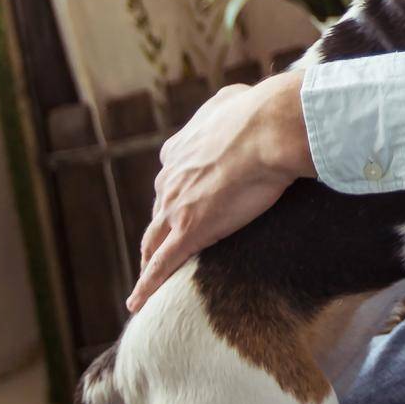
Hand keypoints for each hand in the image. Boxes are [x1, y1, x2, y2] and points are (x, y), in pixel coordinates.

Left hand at [127, 72, 313, 312]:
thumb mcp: (233, 100)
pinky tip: (136, 303)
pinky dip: (147, 286)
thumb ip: (226, 107)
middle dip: (159, 229)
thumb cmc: (259, 112)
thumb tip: (236, 103)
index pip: (171, 179)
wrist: (267, 130)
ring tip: (149, 274)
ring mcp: (175, 207)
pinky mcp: (189, 232)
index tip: (181, 204)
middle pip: (158, 212)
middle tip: (163, 245)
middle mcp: (170, 179)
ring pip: (154, 241)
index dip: (174, 194)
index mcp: (179, 149)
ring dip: (150, 258)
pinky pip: (162, 267)